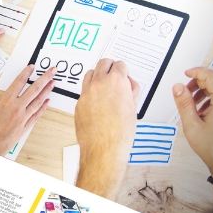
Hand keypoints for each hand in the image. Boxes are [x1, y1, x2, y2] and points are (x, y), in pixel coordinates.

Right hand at [0, 64, 53, 155]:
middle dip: (44, 78)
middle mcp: (16, 108)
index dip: (26, 73)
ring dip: (46, 91)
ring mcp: (22, 119)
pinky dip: (43, 107)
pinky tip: (47, 101)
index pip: (18, 83)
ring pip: (38, 101)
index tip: (31, 67)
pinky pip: (36, 115)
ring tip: (53, 83)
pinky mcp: (24, 128)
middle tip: (53, 71)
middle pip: (34, 89)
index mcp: (4, 102)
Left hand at [74, 59, 139, 198]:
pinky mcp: (78, 104)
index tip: (124, 74)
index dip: (123, 70)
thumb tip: (128, 85)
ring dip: (98, 76)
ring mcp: (86, 93)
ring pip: (90, 74)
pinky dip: (90, 92)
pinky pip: (84, 91)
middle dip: (110, 67)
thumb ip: (131, 91)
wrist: (104, 149)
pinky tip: (97, 101)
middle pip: (103, 63)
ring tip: (104, 85)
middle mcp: (98, 84)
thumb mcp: (133, 108)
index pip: (119, 65)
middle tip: (114, 73)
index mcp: (115, 81)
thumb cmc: (119, 133)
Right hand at [173, 68, 212, 175]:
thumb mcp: (192, 126)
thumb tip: (178, 87)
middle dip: (201, 80)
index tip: (187, 74)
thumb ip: (184, 104)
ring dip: (207, 89)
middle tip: (187, 90)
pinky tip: (204, 109)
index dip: (197, 72)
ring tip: (193, 103)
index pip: (211, 75)